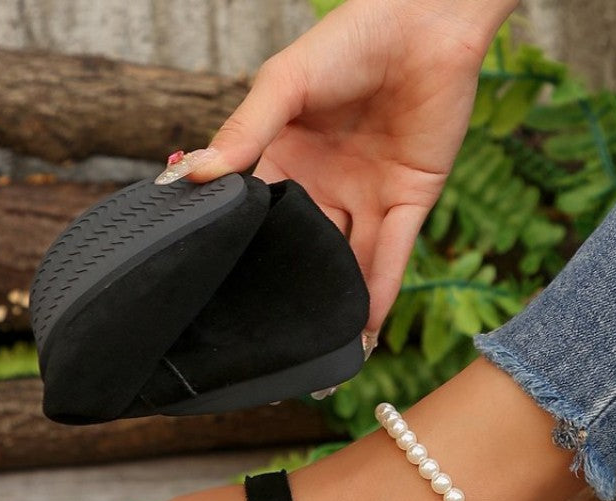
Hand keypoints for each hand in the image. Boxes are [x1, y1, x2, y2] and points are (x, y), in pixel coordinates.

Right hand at [175, 0, 515, 333]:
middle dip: (292, 288)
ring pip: (347, 261)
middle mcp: (324, 186)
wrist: (425, 18)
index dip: (245, 253)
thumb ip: (243, 133)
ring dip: (337, 303)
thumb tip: (190, 175)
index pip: (259, 218)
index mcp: (286, 161)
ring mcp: (366, 196)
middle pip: (303, 248)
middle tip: (270, 338)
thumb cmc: (349, 39)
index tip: (222, 296)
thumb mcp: (282, 85)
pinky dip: (379, 292)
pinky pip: (392, 255)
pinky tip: (363, 330)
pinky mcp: (409, 199)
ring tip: (319, 351)